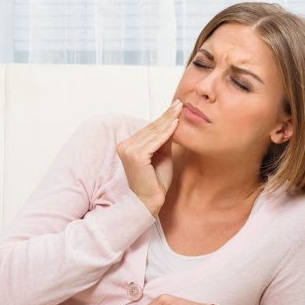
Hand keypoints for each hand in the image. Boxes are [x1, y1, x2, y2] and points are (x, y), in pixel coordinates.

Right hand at [116, 100, 182, 215]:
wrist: (149, 201)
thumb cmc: (155, 182)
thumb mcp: (162, 156)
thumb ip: (164, 140)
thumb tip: (172, 122)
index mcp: (128, 146)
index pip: (148, 129)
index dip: (163, 118)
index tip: (175, 107)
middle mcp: (125, 146)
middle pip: (151, 128)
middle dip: (167, 115)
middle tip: (179, 103)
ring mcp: (129, 151)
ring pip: (153, 133)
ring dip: (168, 120)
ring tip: (180, 109)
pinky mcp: (136, 156)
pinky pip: (155, 141)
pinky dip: (167, 133)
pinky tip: (176, 123)